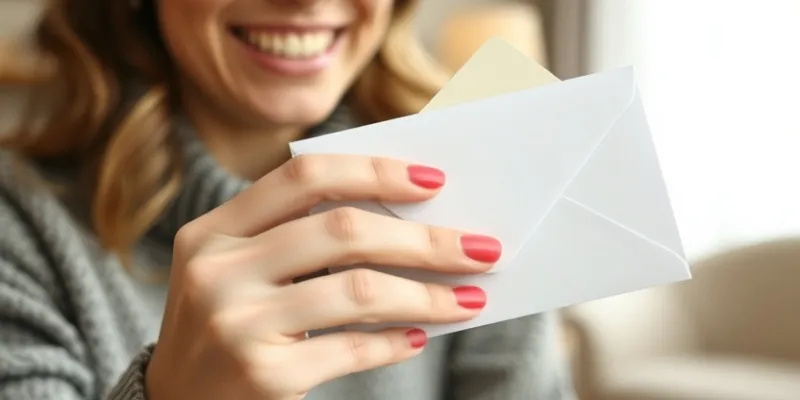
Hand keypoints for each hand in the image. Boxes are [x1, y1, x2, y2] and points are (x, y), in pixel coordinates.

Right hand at [145, 155, 500, 399]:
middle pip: (343, 231)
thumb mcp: (239, 270)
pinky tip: (419, 336)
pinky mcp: (262, 374)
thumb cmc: (226, 326)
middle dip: (424, 239)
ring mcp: (236, 322)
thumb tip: (409, 223)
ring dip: (427, 294)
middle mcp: (217, 270)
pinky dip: (396, 341)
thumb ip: (299, 240)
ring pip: (360, 290)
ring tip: (467, 299)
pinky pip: (352, 348)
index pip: (304, 177)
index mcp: (213, 230)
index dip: (375, 172)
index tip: (434, 181)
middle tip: (479, 248)